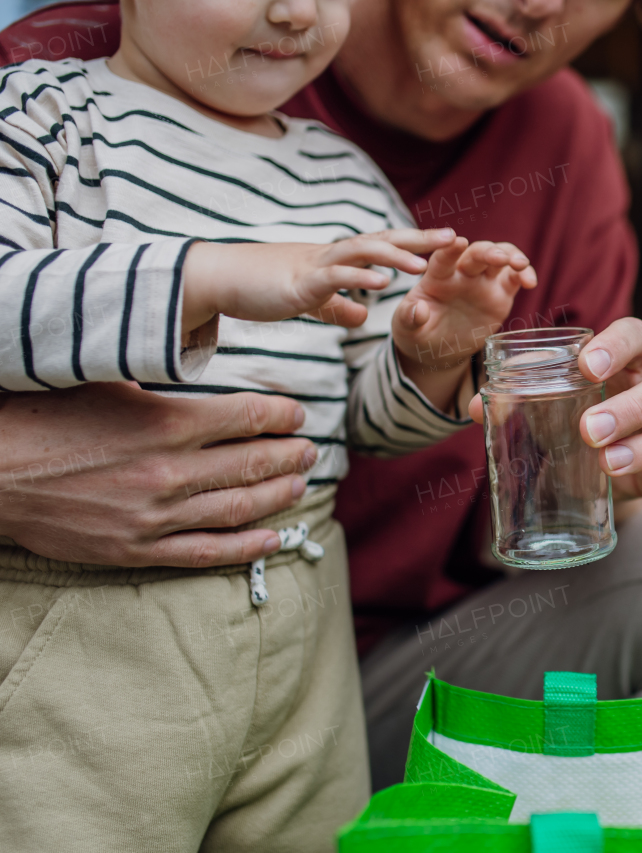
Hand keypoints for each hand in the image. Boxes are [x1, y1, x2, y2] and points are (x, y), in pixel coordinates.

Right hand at [0, 383, 317, 566]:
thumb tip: (203, 370)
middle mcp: (169, 470)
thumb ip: (161, 383)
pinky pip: (207, 551)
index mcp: (166, 421)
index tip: (297, 416)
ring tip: (299, 485)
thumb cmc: (46, 417)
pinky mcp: (138, 550)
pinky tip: (273, 538)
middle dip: (290, 455)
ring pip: (240, 508)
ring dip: (278, 496)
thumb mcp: (108, 383)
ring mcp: (156, 516)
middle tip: (309, 450)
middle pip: (254, 463)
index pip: (249, 416)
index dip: (283, 416)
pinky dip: (247, 547)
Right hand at [182, 228, 457, 332]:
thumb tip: (363, 315)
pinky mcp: (297, 283)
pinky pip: (333, 278)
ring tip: (424, 266)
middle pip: (383, 240)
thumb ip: (338, 306)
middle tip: (455, 239)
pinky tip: (380, 285)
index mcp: (337, 258)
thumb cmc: (261, 286)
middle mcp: (331, 254)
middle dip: (419, 241)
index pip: (384, 246)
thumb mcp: (311, 300)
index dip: (416, 244)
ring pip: (362, 253)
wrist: (218, 279)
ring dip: (394, 258)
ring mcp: (315, 265)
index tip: (449, 242)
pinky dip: (358, 279)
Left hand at [393, 237, 536, 410]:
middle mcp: (461, 273)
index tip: (456, 241)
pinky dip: (524, 275)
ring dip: (511, 256)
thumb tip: (419, 310)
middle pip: (476, 253)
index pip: (443, 258)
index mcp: (436, 277)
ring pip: (499, 258)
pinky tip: (529, 282)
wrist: (439, 348)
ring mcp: (482, 281)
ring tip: (520, 265)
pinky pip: (514, 278)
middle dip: (488, 251)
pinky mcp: (500, 293)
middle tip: (500, 257)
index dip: (449, 249)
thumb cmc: (418, 333)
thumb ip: (409, 318)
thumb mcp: (408, 329)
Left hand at [468, 317, 641, 528]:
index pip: (637, 336)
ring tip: (607, 465)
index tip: (588, 365)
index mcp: (626, 364)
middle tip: (589, 429)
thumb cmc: (563, 421)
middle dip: (628, 408)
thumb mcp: (539, 405)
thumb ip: (511, 397)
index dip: (619, 345)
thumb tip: (475, 405)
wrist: (579, 471)